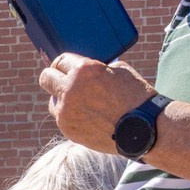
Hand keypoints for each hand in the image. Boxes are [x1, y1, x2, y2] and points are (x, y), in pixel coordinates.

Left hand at [39, 54, 156, 155]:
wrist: (143, 128)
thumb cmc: (136, 97)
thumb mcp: (119, 71)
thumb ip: (97, 69)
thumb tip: (85, 70)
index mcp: (84, 70)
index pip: (60, 60)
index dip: (64, 63)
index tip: (65, 67)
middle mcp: (70, 89)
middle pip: (46, 78)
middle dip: (54, 77)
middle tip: (64, 81)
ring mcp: (66, 111)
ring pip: (51, 100)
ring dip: (62, 99)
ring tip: (81, 102)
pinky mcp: (67, 129)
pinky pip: (61, 118)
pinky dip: (70, 115)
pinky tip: (87, 116)